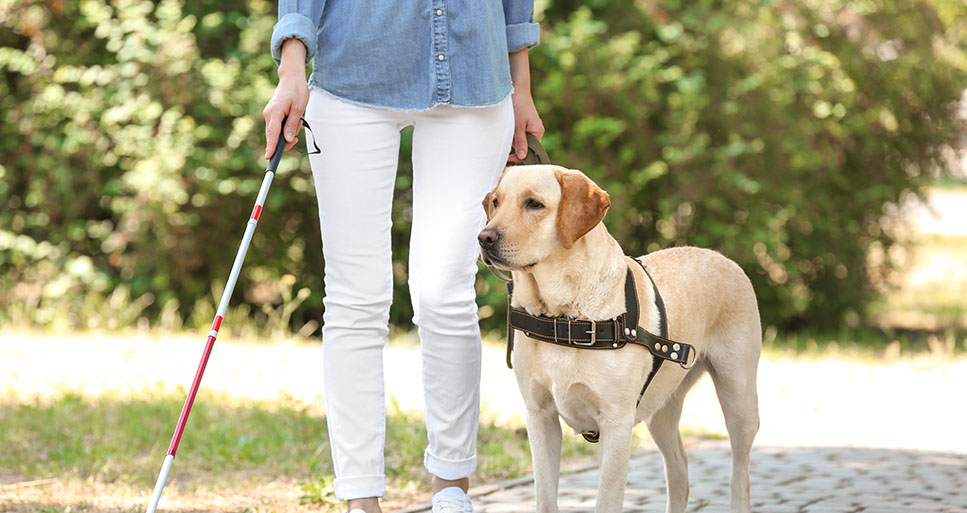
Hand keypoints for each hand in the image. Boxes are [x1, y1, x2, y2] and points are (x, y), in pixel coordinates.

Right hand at [262, 39, 309, 158]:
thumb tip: (288, 140)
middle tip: (298, 132)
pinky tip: (295, 120)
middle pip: (274, 136)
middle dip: (286, 140)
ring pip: (276, 133)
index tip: (269, 158)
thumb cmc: (297, 91)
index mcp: (275, 112)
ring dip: (288, 132)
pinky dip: (286, 128)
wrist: (291, 78)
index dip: (271, 147)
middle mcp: (269, 114)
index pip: (272, 134)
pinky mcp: (272, 115)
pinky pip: (278, 127)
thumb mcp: (299, 108)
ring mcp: (269, 115)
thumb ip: (292, 125)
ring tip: (298, 120)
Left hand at [506, 48, 543, 162]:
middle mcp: (536, 130)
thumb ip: (520, 142)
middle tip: (506, 142)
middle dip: (515, 147)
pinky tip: (507, 128)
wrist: (517, 89)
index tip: (508, 157)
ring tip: (506, 131)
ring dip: (512, 139)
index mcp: (538, 131)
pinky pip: (518, 134)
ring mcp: (530, 127)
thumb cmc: (519, 105)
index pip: (532, 150)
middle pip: (525, 146)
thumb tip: (523, 157)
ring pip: (520, 140)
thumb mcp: (518, 126)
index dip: (520, 155)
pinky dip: (512, 134)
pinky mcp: (524, 123)